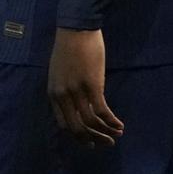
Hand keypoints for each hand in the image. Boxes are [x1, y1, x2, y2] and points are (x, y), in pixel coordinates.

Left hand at [47, 28, 123, 146]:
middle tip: (105, 144)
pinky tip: (119, 125)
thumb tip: (79, 105)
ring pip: (91, 122)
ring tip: (116, 135)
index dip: (78, 136)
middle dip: (92, 139)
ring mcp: (76, 91)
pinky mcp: (92, 85)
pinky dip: (112, 121)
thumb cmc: (69, 48)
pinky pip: (102, 111)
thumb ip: (66, 90)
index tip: (89, 142)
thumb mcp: (60, 73)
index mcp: (53, 93)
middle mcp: (62, 95)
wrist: (75, 30)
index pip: (63, 124)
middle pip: (77, 127)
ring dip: (105, 132)